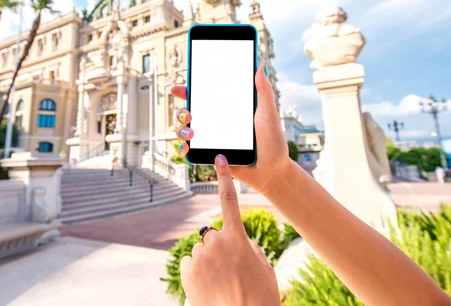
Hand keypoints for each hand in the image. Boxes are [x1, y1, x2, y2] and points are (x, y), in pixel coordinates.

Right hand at [172, 63, 290, 192]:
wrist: (272, 171)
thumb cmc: (273, 142)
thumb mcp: (268, 114)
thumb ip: (263, 91)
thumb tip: (261, 66)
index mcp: (228, 110)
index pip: (204, 97)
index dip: (189, 91)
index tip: (178, 88)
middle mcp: (216, 124)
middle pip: (190, 113)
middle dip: (182, 112)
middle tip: (188, 114)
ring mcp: (212, 140)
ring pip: (186, 131)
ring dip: (181, 129)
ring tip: (191, 132)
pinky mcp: (211, 156)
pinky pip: (192, 152)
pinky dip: (183, 148)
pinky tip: (187, 146)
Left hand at [180, 155, 280, 305]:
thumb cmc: (259, 297)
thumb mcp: (262, 267)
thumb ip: (248, 246)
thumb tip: (236, 242)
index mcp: (238, 238)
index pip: (229, 200)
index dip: (224, 178)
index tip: (220, 159)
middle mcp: (216, 242)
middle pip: (214, 235)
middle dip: (220, 247)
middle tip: (231, 270)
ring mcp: (200, 256)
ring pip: (203, 250)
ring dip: (210, 261)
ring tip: (221, 283)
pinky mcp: (187, 270)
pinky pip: (191, 262)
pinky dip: (197, 272)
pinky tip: (208, 286)